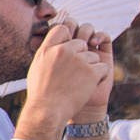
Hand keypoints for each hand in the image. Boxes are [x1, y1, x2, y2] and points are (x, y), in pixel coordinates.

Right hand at [14, 23, 111, 139]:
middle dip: (82, 54)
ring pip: (93, 56)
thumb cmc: (41, 92)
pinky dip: (99, 77)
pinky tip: (88, 86)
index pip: (63, 27)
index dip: (70, 33)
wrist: (48, 111)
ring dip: (90, 68)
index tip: (71, 43)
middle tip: (74, 72)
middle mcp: (64, 50)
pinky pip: (103, 68)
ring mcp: (79, 60)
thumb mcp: (37, 66)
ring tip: (78, 83)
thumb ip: (47, 50)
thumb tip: (55, 41)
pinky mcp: (91, 71)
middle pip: (82, 42)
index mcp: (49, 47)